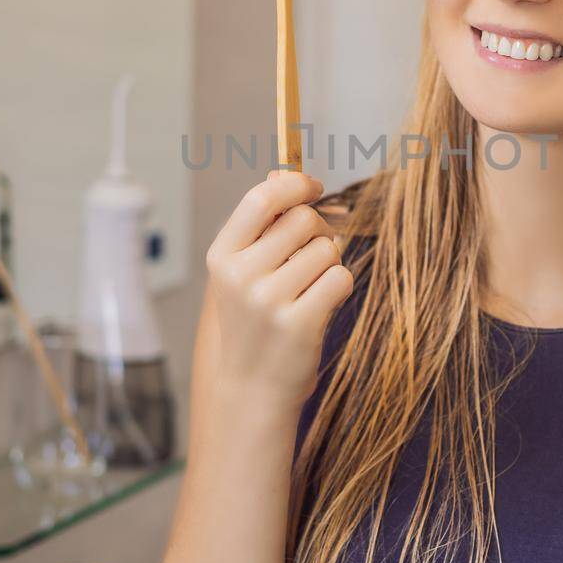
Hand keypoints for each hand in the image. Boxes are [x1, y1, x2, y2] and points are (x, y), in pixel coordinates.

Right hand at [204, 169, 354, 409]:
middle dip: (320, 230)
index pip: (261, 198)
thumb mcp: (241, 273)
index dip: (294, 185)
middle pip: (304, 219)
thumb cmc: (253, 323)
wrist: (251, 390)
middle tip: (312, 254)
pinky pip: (340, 278)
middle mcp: (240, 275)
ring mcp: (268, 301)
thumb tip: (283, 172)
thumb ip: (262, 226)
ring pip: (327, 249)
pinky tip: (321, 305)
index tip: (313, 188)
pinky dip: (340, 286)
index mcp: (222, 256)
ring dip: (329, 263)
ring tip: (310, 289)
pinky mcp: (299, 324)